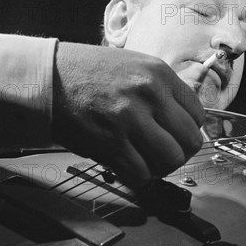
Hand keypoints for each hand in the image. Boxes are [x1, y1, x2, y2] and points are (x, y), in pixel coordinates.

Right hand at [53, 42, 204, 188]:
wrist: (47, 78)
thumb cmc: (89, 74)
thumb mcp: (135, 67)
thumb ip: (163, 92)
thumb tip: (185, 122)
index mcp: (159, 74)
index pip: (198, 115)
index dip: (188, 130)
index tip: (176, 135)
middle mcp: (149, 95)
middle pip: (190, 141)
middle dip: (180, 153)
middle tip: (165, 154)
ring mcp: (130, 120)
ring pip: (170, 161)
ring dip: (161, 168)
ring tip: (148, 161)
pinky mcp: (111, 144)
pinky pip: (141, 174)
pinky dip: (139, 177)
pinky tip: (129, 167)